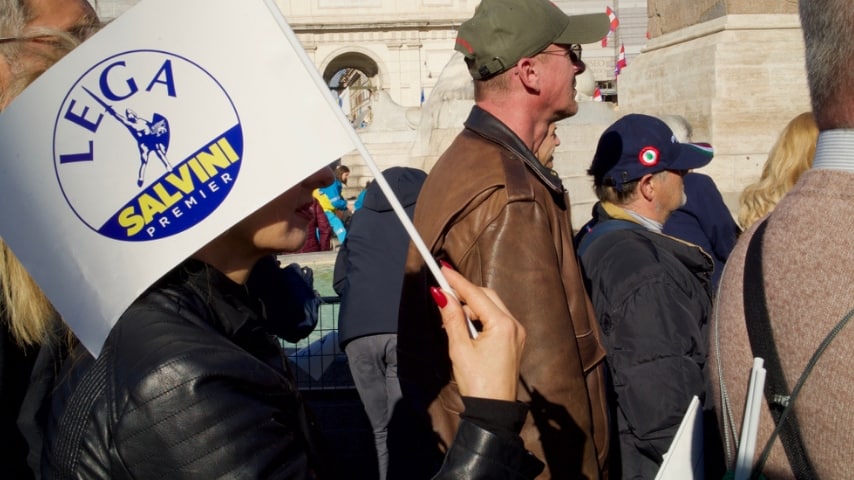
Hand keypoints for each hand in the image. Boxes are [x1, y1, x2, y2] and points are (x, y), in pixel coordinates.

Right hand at [431, 266, 525, 400]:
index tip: (442, 269)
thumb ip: (452, 319)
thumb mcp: (459, 349)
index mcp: (503, 325)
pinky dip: (479, 319)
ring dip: (471, 308)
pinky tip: (463, 328)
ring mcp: (516, 334)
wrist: (493, 411)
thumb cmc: (478, 383)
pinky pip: (496, 320)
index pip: (476, 294)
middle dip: (465, 293)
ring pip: (491, 307)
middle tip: (443, 292)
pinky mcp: (514, 342)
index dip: (457, 281)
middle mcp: (514, 325)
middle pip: (487, 296)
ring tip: (450, 318)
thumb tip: (442, 296)